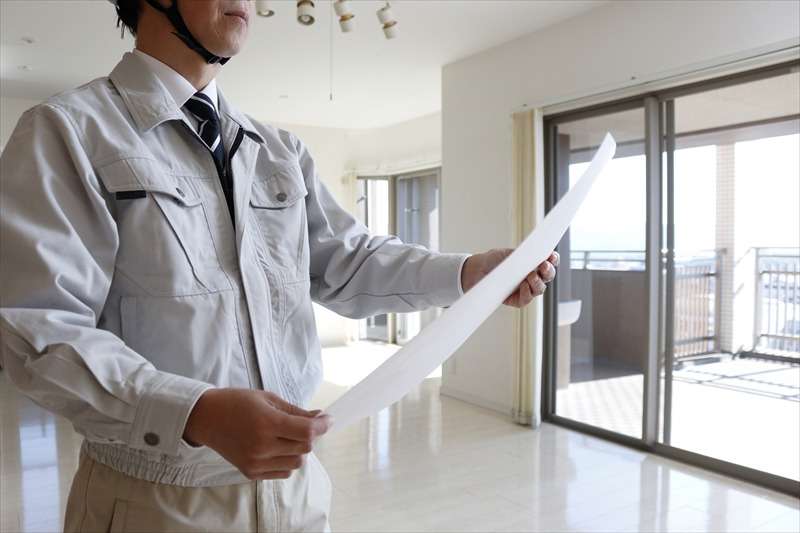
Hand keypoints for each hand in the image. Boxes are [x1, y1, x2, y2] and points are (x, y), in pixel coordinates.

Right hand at [183, 388, 330, 479]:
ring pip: (296, 463)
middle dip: (310, 435)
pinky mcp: (251, 472)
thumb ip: (296, 411)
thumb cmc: (237, 402)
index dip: (323, 425)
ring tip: (287, 436)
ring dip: (299, 450)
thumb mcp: (268, 399)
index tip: (328, 419)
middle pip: (305, 448)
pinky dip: (287, 461)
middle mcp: (262, 446)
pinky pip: (283, 473)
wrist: (206, 418)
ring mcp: (256, 462)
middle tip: (304, 423)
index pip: (307, 432)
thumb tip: (320, 417)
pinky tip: (278, 447)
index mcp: (267, 423)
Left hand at [461, 249, 558, 307]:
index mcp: (533, 264)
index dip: (553, 260)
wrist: (475, 270)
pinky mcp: (516, 300)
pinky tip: (524, 285)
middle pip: (548, 276)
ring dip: (538, 282)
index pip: (549, 262)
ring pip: (539, 289)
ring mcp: (525, 289)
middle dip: (549, 271)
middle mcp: (532, 277)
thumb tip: (537, 255)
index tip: (552, 256)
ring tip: (531, 276)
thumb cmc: (493, 260)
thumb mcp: (509, 253)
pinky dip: (527, 292)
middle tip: (544, 265)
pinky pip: (526, 299)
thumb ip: (523, 255)